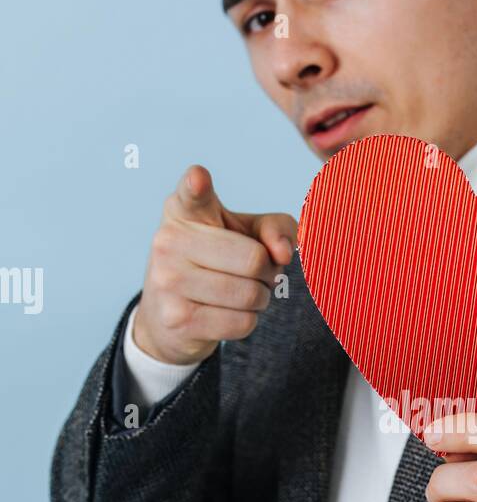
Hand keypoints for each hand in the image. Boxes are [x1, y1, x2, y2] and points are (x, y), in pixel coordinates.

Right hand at [134, 164, 297, 364]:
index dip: (197, 184)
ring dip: (261, 299)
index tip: (199, 179)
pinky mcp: (177, 319)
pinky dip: (248, 320)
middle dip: (269, 272)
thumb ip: (276, 228)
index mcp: (184, 210)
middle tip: (256, 274)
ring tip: (242, 294)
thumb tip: (283, 252)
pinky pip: (242, 322)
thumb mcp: (247, 234)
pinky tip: (227, 314)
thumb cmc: (217, 263)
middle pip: (253, 259)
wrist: (167, 318)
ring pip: (250, 294)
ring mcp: (168, 281)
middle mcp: (169, 240)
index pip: (192, 193)